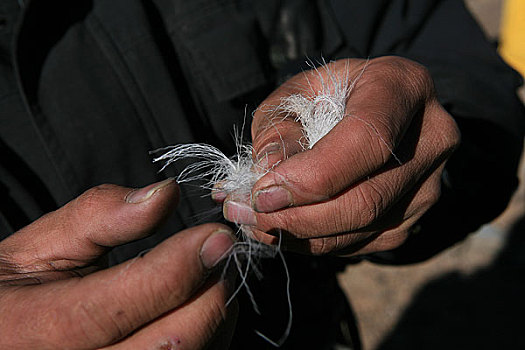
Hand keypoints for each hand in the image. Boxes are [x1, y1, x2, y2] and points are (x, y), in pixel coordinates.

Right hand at [0, 179, 236, 348]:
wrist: (5, 335)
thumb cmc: (17, 292)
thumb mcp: (39, 246)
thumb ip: (99, 216)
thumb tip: (165, 194)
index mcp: (37, 327)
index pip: (125, 301)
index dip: (180, 265)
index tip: (214, 235)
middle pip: (170, 342)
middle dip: (209, 292)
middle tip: (217, 253)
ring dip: (214, 315)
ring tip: (207, 277)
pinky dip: (209, 337)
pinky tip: (196, 308)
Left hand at [222, 56, 459, 255]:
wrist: (364, 109)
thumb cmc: (325, 96)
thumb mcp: (293, 96)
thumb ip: (278, 132)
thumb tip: (266, 182)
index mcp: (402, 86)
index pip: (367, 141)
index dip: (313, 177)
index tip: (261, 194)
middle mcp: (430, 137)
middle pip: (366, 198)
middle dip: (298, 217)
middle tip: (246, 216)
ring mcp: (429, 183)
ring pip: (362, 228)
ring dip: (300, 235)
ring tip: (254, 223)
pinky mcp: (414, 216)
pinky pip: (362, 243)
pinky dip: (315, 243)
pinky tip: (283, 229)